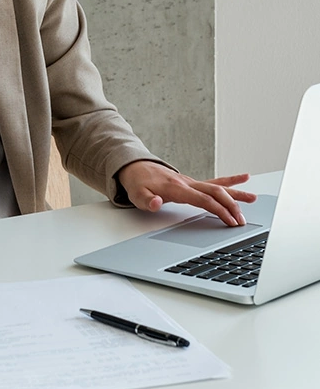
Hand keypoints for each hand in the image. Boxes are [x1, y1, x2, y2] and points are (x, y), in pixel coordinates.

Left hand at [116, 161, 256, 226]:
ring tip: (253, 198)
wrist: (135, 167)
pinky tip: (244, 178)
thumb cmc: (137, 183)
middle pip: (215, 193)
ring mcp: (191, 181)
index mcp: (176, 188)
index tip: (231, 221)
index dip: (219, 210)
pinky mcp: (191, 182)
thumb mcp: (136, 194)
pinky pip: (213, 181)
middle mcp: (187, 183)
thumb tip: (156, 202)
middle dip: (231, 206)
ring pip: (218, 186)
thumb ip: (147, 201)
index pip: (203, 199)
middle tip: (243, 220)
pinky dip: (230, 180)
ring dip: (236, 193)